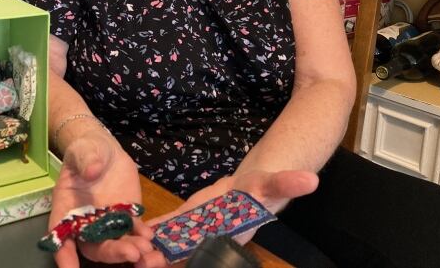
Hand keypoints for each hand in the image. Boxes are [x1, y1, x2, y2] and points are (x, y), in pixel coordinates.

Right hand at [49, 128, 153, 266]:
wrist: (105, 149)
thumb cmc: (86, 150)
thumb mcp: (83, 150)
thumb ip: (86, 160)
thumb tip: (92, 170)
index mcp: (66, 210)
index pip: (61, 237)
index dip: (65, 255)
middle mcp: (86, 223)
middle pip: (94, 246)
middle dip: (111, 253)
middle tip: (132, 253)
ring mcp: (107, 222)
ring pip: (115, 243)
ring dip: (128, 249)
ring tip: (145, 249)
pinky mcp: (127, 217)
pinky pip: (133, 231)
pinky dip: (141, 236)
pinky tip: (150, 235)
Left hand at [135, 169, 317, 267]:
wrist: (252, 187)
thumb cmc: (263, 187)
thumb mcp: (273, 182)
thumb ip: (287, 182)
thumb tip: (311, 179)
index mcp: (228, 231)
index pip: (207, 246)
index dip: (189, 253)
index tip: (168, 259)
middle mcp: (210, 235)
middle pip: (184, 249)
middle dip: (163, 257)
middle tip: (138, 260)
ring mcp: (196, 228)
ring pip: (172, 241)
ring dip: (152, 246)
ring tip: (128, 248)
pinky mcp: (187, 217)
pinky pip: (169, 225)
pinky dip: (154, 229)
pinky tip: (135, 229)